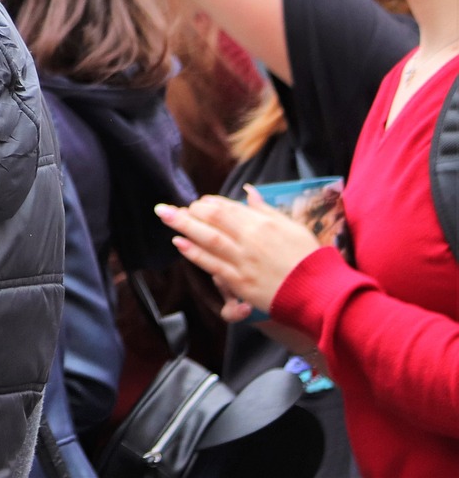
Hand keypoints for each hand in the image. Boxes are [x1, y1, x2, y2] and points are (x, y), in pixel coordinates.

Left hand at [157, 189, 326, 314]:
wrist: (320, 293)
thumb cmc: (310, 259)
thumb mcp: (292, 226)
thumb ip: (266, 209)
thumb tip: (249, 192)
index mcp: (263, 224)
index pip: (228, 208)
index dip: (209, 204)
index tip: (197, 202)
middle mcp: (250, 240)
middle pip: (213, 220)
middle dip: (188, 211)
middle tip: (168, 207)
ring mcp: (244, 261)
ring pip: (208, 239)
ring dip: (183, 226)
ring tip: (165, 216)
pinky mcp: (241, 282)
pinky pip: (213, 265)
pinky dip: (194, 253)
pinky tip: (179, 242)